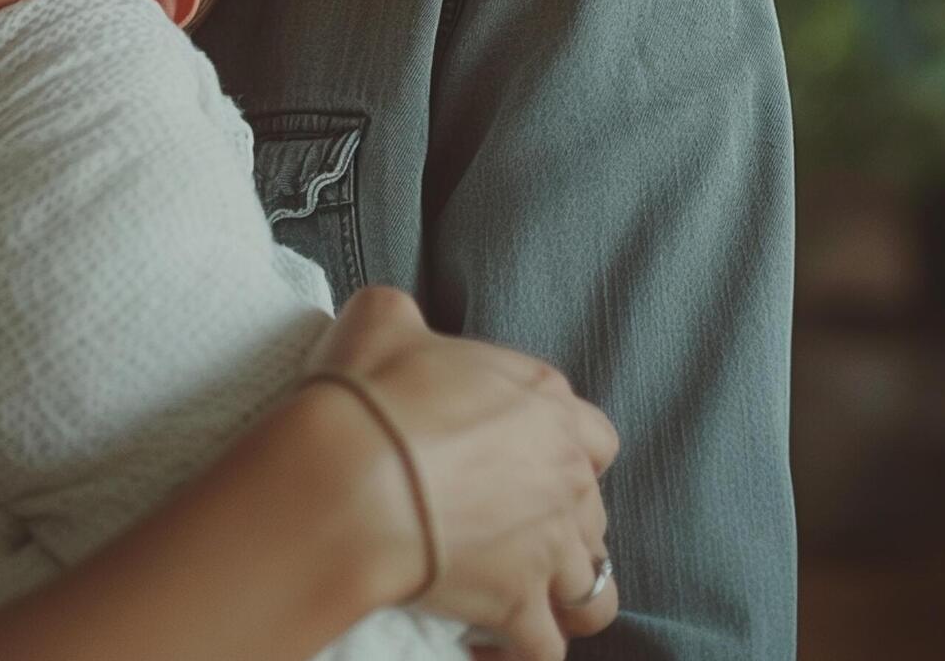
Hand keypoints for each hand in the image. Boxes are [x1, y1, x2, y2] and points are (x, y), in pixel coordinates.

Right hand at [306, 288, 619, 659]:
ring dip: (569, 600)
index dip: (567, 456)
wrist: (349, 476)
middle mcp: (563, 474)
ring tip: (531, 605)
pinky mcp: (520, 603)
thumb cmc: (367, 394)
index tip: (528, 469)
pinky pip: (546, 649)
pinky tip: (493, 651)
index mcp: (544, 402)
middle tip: (516, 539)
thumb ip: (404, 318)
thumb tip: (395, 320)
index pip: (594, 437)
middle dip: (565, 530)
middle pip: (595, 515)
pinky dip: (524, 653)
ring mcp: (549, 544)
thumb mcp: (382, 319)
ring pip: (595, 591)